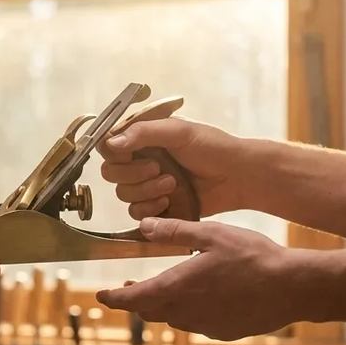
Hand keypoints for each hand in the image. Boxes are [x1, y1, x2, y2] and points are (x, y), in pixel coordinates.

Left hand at [95, 218, 315, 340]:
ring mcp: (206, 326)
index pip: (134, 300)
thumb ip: (175, 231)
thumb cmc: (254, 257)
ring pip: (174, 318)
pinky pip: (197, 323)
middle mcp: (187, 313)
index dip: (114, 299)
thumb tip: (143, 225)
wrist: (293, 288)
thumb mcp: (211, 234)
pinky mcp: (224, 331)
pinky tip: (201, 298)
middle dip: (137, 300)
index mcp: (178, 288)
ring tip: (165, 289)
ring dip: (163, 306)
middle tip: (129, 288)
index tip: (101, 296)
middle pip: (151, 311)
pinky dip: (190, 311)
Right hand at [99, 117, 241, 219]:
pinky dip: (150, 208)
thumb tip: (112, 143)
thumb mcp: (178, 131)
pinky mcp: (156, 207)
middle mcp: (139, 161)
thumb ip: (144, 133)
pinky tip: (169, 201)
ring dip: (146, 191)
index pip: (108, 146)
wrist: (237, 176)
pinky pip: (136, 213)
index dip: (114, 153)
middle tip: (157, 168)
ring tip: (172, 184)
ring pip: (123, 194)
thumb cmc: (212, 147)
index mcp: (142, 139)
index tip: (129, 154)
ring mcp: (147, 185)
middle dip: (133, 174)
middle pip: (110, 173)